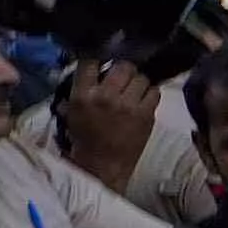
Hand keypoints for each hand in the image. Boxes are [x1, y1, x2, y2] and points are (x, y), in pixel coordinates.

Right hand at [59, 58, 161, 181]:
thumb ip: (79, 92)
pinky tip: (144, 99)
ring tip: (134, 89)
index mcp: (83, 95)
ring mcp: (128, 105)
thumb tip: (88, 72)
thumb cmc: (84, 140)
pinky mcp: (146, 115)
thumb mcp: (72, 114)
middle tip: (122, 76)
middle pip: (123, 66)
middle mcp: (106, 96)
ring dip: (138, 82)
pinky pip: (155, 92)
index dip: (98, 61)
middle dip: (123, 69)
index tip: (101, 64)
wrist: (103, 166)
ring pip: (141, 78)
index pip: (91, 63)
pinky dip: (150, 94)